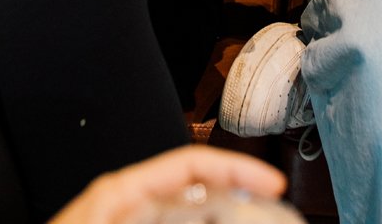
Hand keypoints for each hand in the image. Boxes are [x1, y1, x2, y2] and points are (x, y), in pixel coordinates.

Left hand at [48, 144, 285, 223]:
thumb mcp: (111, 220)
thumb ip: (162, 213)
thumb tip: (213, 203)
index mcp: (119, 193)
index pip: (192, 164)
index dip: (238, 170)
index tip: (270, 187)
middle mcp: (124, 206)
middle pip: (196, 191)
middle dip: (236, 201)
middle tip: (269, 214)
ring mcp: (125, 223)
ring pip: (189, 215)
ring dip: (219, 219)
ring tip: (250, 222)